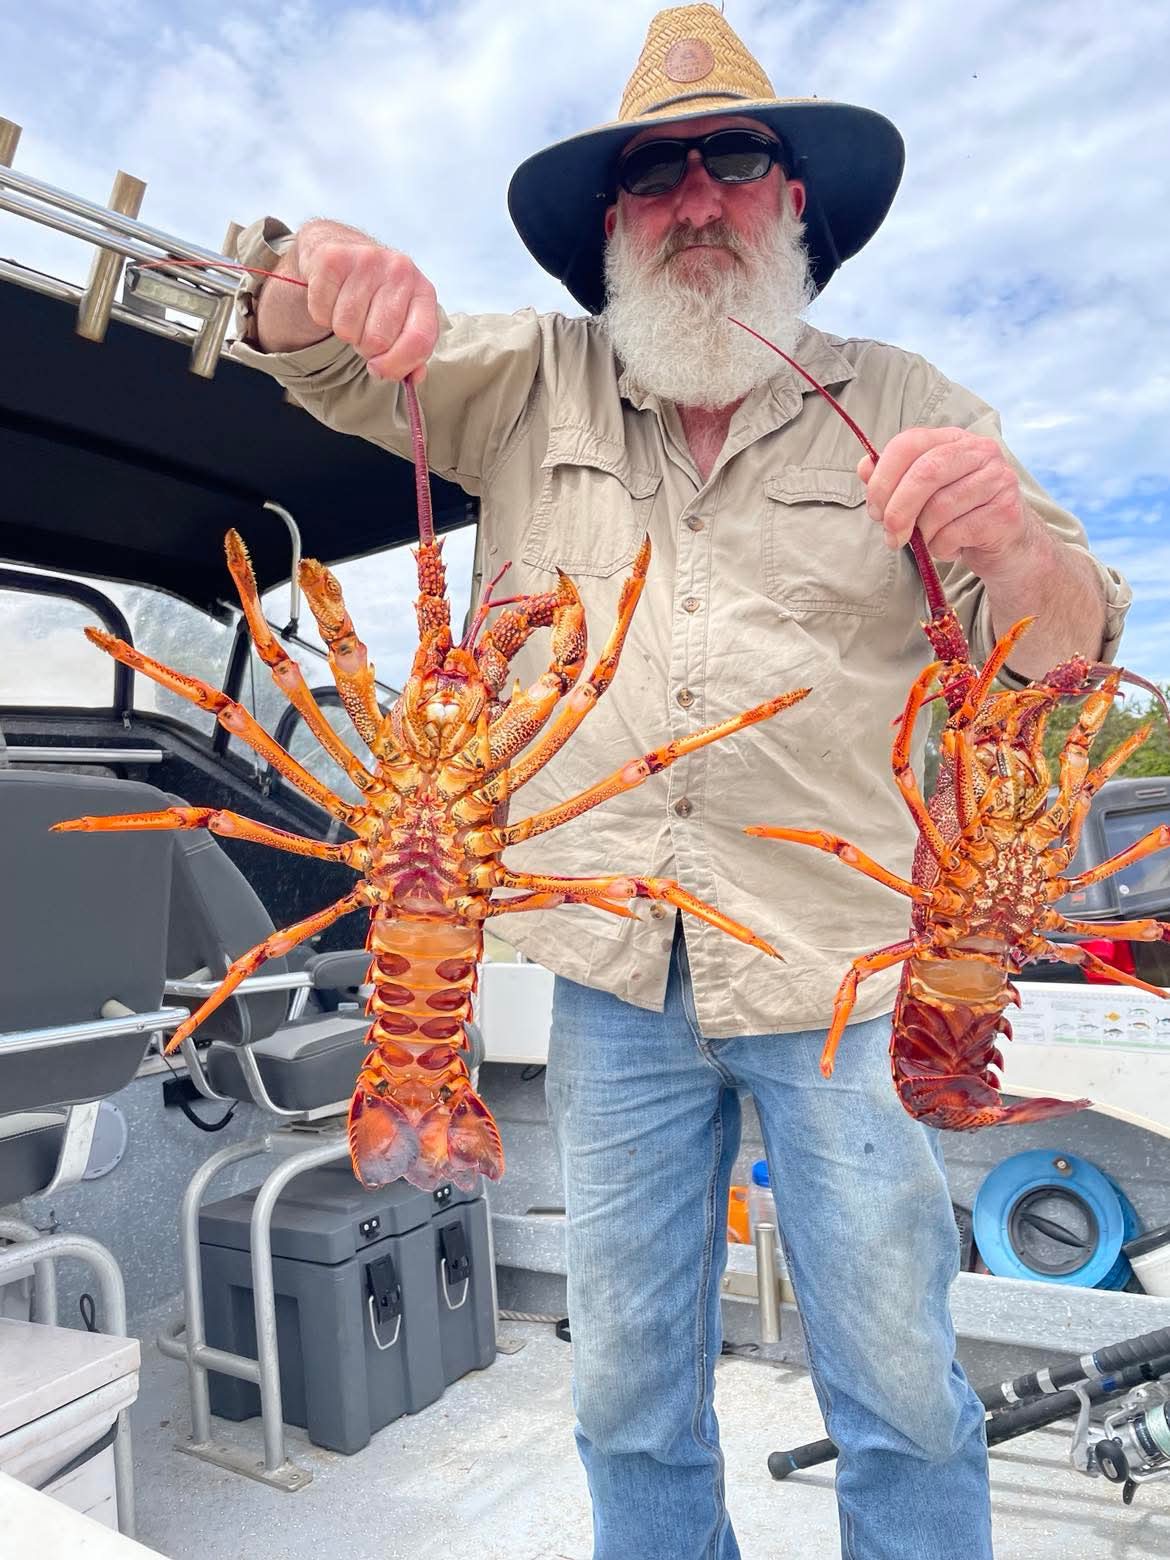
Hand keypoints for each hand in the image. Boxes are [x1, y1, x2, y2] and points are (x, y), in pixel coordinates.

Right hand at [293, 220, 439, 380]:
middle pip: (377, 340)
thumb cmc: (377, 294)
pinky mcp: (332, 259)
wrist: (342, 248)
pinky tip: (332, 299)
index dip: (398, 366)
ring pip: (346, 329)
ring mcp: (366, 260)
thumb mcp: (403, 319)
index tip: (381, 370)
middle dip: (365, 347)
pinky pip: (321, 312)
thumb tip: (413, 378)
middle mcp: (399, 270)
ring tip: (349, 312)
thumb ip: (412, 352)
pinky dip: (322, 315)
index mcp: (423, 291)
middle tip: (363, 330)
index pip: (419, 340)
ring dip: (343, 331)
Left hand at [860, 427, 1037, 571]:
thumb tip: (865, 467)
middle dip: (898, 510)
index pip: (908, 443)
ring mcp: (997, 478)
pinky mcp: (1006, 511)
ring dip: (923, 535)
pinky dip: (943, 547)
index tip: (875, 510)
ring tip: (927, 542)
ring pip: (940, 507)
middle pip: (925, 472)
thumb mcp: (921, 496)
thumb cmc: (956, 516)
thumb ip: (893, 480)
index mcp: (952, 439)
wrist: (1004, 543)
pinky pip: (957, 532)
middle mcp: (979, 450)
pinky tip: (950, 546)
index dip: (883, 479)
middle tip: (891, 536)